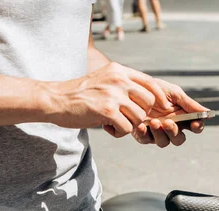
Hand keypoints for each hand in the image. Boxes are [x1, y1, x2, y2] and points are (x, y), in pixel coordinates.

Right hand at [48, 62, 168, 136]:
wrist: (55, 99)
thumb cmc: (79, 93)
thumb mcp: (104, 79)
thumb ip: (123, 84)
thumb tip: (147, 98)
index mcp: (119, 71)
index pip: (151, 83)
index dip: (160, 98)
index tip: (163, 108)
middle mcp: (118, 80)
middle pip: (148, 102)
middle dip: (141, 114)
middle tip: (126, 117)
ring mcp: (113, 95)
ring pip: (139, 117)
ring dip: (128, 125)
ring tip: (112, 122)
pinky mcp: (107, 111)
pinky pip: (127, 128)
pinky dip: (118, 132)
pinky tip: (106, 127)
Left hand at [133, 78, 208, 147]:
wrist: (134, 87)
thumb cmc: (156, 89)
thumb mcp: (174, 93)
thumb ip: (189, 104)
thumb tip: (207, 112)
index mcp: (183, 118)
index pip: (195, 127)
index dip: (197, 127)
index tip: (195, 123)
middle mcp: (171, 128)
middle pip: (179, 139)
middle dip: (174, 132)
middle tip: (168, 122)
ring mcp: (157, 133)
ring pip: (164, 142)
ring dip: (160, 134)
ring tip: (154, 122)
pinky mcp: (142, 135)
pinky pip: (145, 139)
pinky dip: (144, 133)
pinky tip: (141, 125)